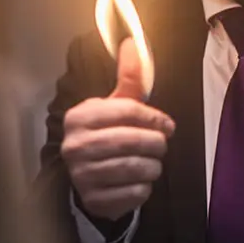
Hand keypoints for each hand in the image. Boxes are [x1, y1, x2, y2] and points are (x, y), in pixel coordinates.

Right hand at [61, 38, 175, 220]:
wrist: (84, 177)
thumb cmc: (106, 133)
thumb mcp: (114, 105)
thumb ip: (128, 78)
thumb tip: (133, 41)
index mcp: (80, 116)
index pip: (127, 111)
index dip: (154, 117)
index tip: (167, 125)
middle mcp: (76, 146)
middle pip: (134, 141)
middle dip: (157, 144)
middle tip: (161, 145)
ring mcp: (82, 176)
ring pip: (137, 168)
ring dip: (153, 166)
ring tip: (151, 162)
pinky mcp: (94, 201)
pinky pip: (135, 194)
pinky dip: (144, 188)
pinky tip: (138, 181)